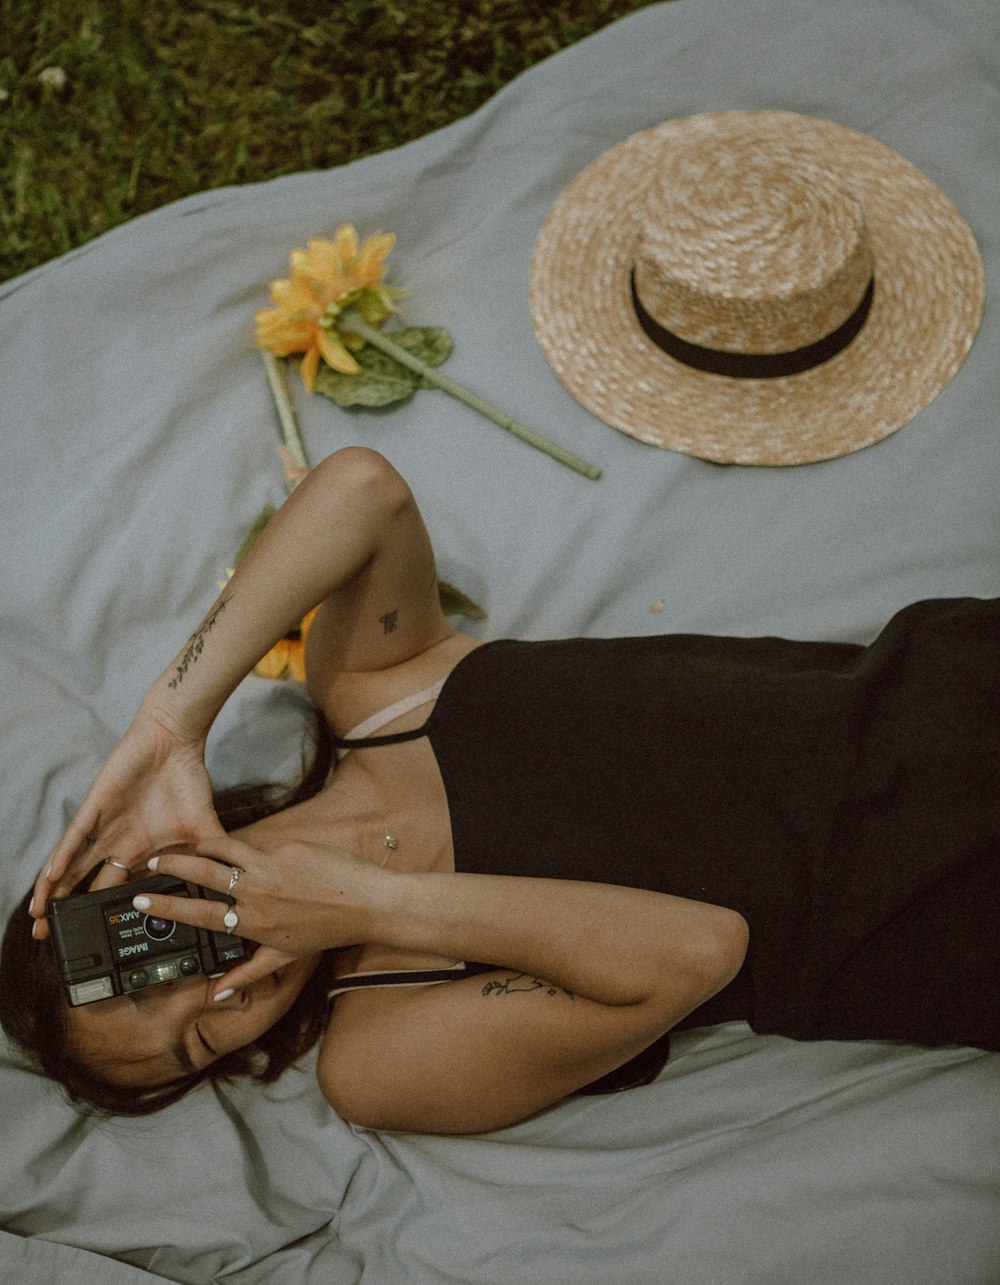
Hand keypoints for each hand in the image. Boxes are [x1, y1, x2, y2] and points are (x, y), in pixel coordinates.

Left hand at [31, 709, 224, 937]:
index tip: (97, 943)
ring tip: (39, 920)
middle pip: (85, 886)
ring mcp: (104, 828)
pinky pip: (73, 838)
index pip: (118, 892)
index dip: (104, 916)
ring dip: (53, 893)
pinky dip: (61, 858)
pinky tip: (49, 879)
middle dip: (67, 912)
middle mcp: (118, 845)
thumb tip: (237, 888)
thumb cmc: (189, 783)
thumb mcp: (207, 832)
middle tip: (50, 939)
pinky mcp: (96, 809)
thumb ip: (213, 861)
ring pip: (70, 868)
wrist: (178, 745)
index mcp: (142, 854)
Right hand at [133, 836, 389, 994]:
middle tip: (152, 863)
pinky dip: (241, 846)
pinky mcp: (285, 847)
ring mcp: (270, 866)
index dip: (165, 905)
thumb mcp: (283, 957)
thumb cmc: (326, 931)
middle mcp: (256, 892)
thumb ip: (248, 972)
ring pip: (223, 849)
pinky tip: (235, 847)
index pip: (198, 912)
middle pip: (201, 873)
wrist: (366, 902)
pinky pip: (255, 844)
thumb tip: (219, 991)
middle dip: (170, 865)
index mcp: (251, 921)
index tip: (141, 899)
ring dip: (200, 847)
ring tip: (187, 848)